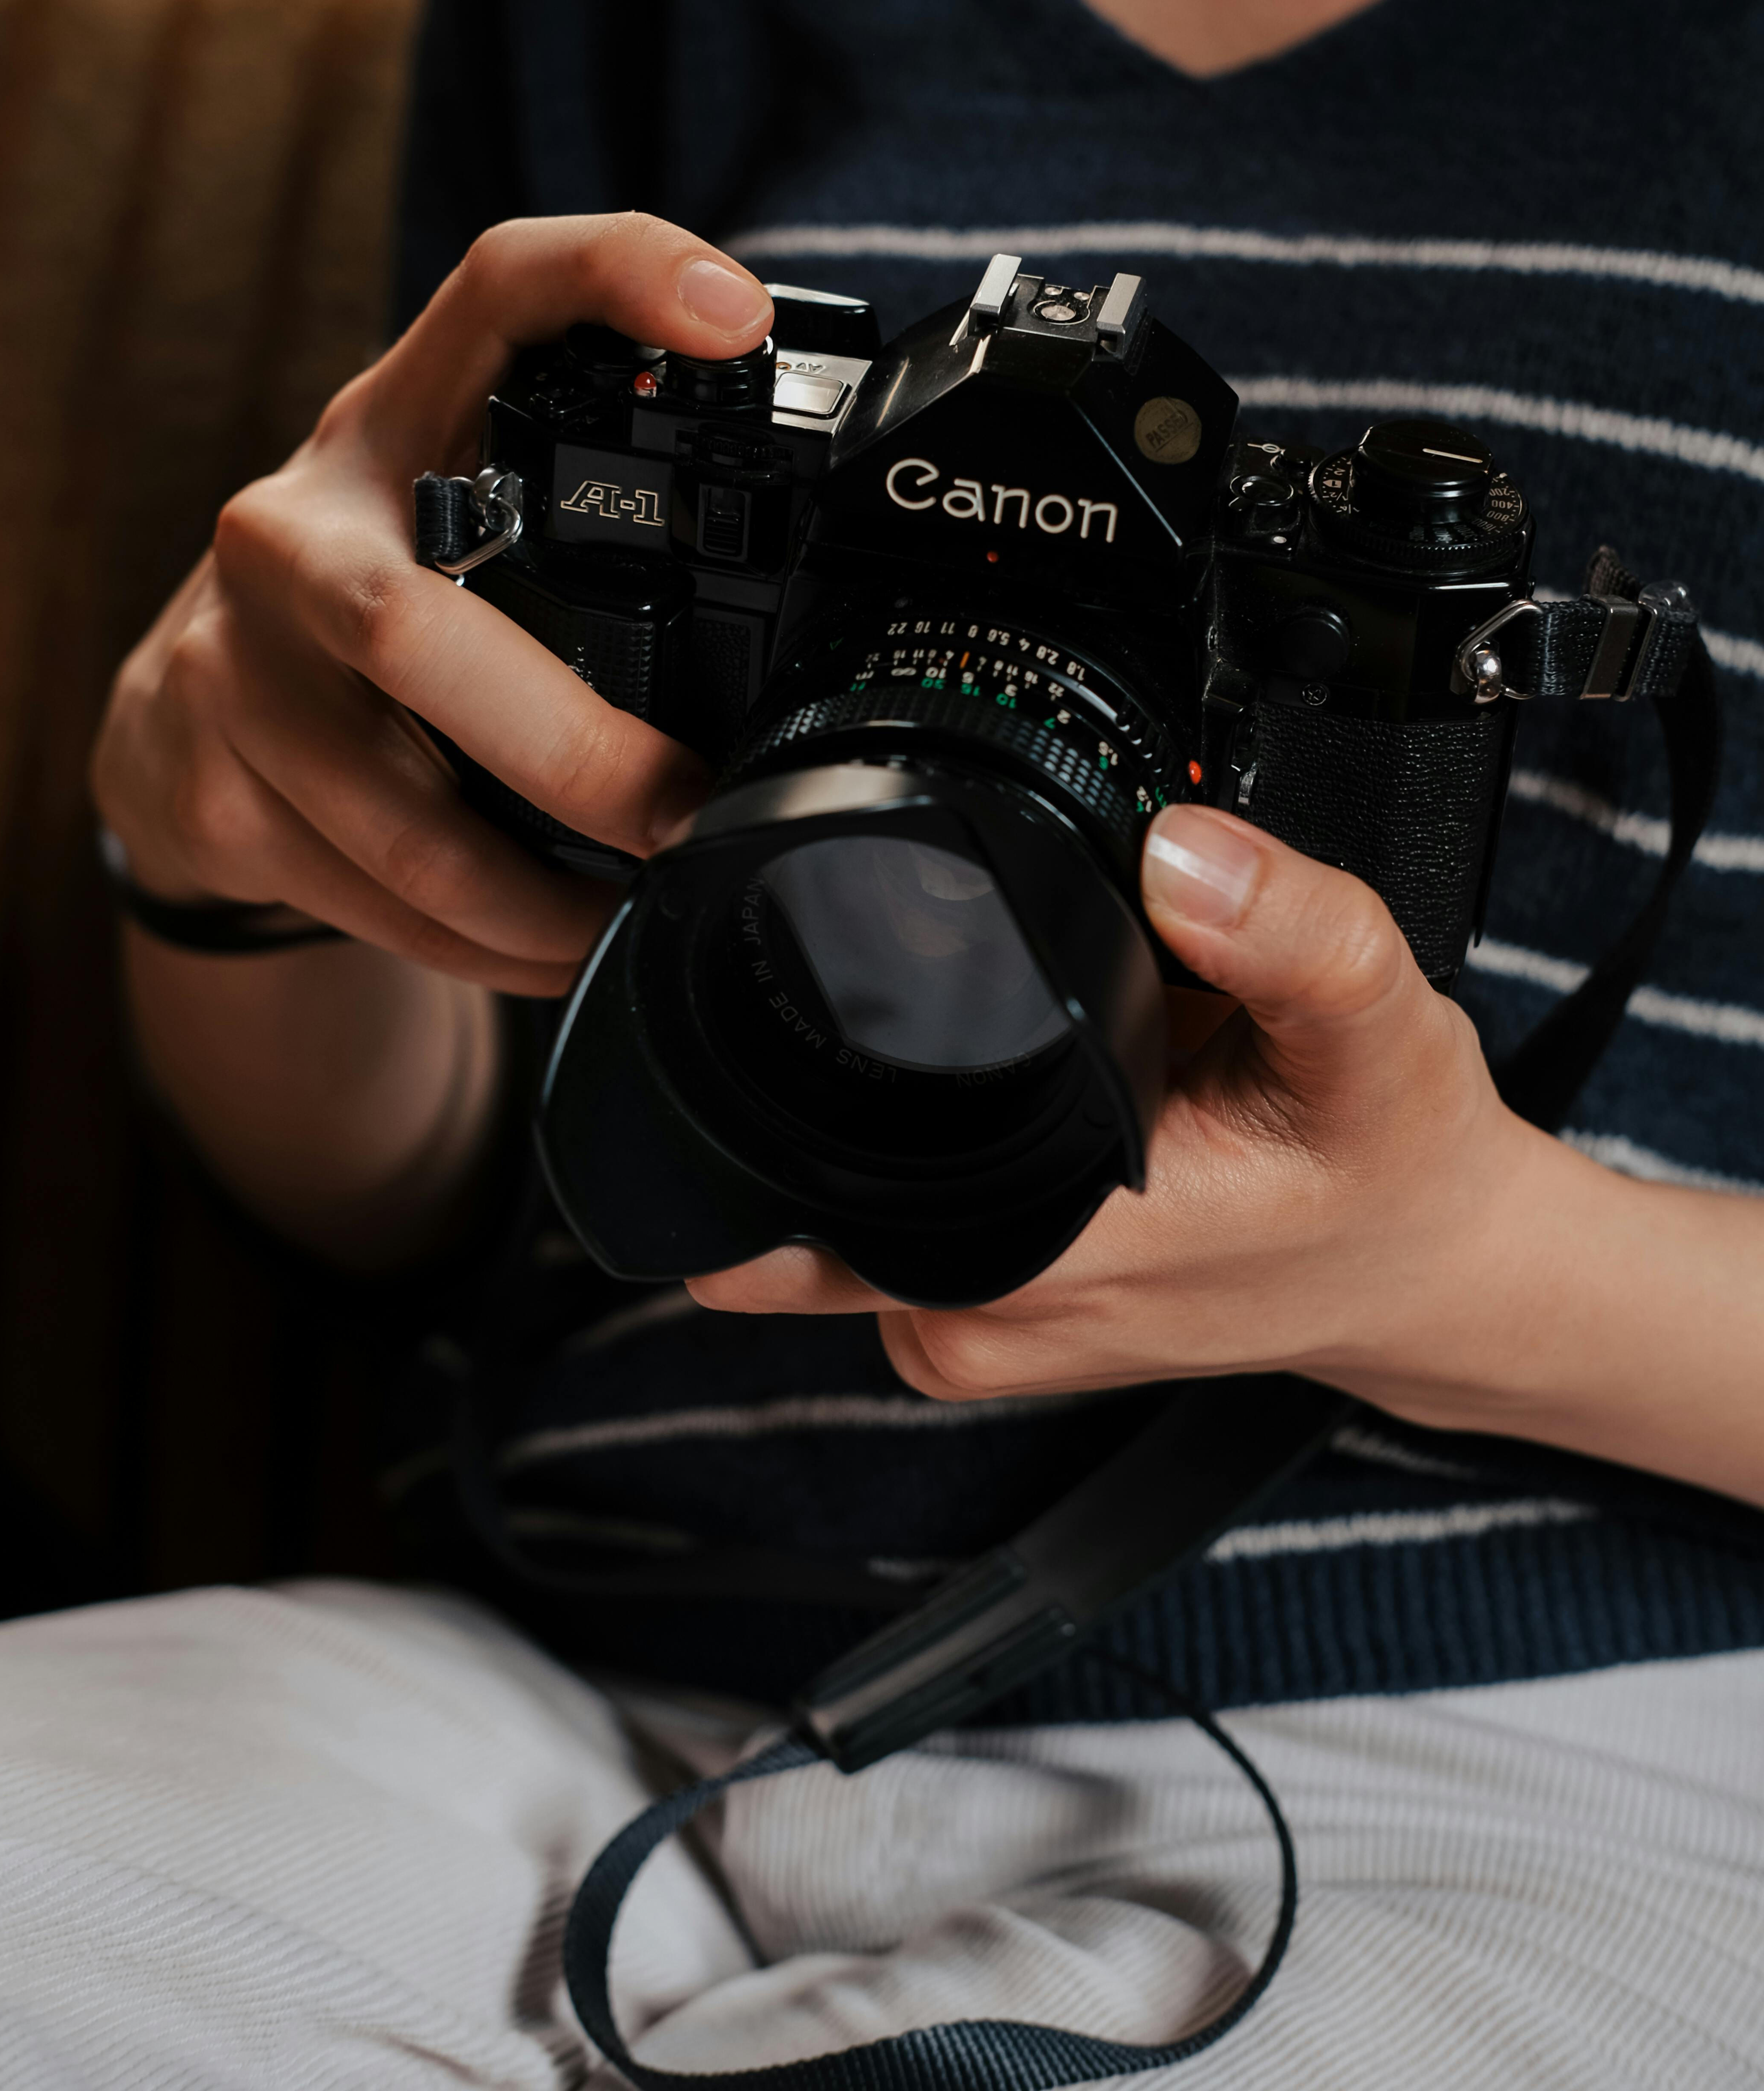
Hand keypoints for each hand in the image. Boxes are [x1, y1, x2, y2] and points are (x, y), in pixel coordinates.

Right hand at [92, 216, 772, 996]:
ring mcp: (235, 666)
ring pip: (403, 823)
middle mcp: (296, 528)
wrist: (184, 710)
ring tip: (644, 916)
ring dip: (546, 902)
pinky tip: (555, 949)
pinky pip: (375, 903)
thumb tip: (808, 569)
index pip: (500, 286)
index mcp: (395, 424)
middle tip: (689, 814)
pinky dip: (488, 948)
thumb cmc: (378, 591)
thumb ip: (584, 501)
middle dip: (574, 755)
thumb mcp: (462, 510)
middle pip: (413, 633)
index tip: (735, 318)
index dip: (615, 270)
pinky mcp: (214, 788)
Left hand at [690, 807, 1559, 1422]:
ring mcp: (968, 1329)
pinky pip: (865, 1221)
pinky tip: (978, 1084)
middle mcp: (985, 1314)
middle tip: (886, 954)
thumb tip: (1181, 853)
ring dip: (836, 1104)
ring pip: (811, 1198)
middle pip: (779, 1178)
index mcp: (1057, 1255)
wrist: (1424, 1268)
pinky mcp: (973, 1319)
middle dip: (791, 1055)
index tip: (764, 949)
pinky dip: (891, 1143)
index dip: (757, 1064)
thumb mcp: (1381, 1034)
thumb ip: (1293, 934)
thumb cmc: (1395, 1165)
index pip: (811, 1183)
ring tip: (947, 1015)